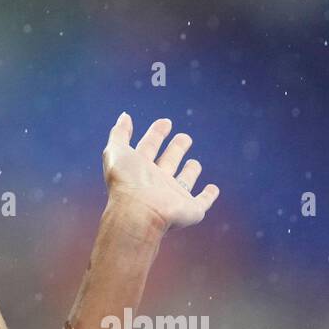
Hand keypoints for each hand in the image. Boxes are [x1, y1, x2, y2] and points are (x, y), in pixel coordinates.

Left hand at [101, 113, 219, 231]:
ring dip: (190, 172)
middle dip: (176, 149)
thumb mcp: (116, 151)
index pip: (148, 146)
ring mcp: (173, 196)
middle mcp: (156, 181)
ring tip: (194, 163)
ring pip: (184, 181)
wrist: (139, 213)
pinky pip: (202, 202)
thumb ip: (119, 133)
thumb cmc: (127, 181)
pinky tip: (213, 189)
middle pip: (168, 161)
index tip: (165, 122)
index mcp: (139, 168)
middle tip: (184, 137)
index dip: (156, 134)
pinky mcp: (190, 209)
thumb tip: (124, 116)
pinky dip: (209, 196)